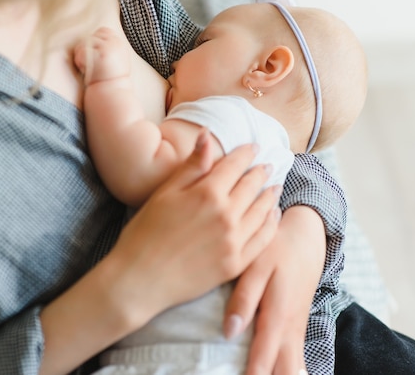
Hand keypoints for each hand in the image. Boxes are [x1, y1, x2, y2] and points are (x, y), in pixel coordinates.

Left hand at [74, 26, 130, 84]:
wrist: (113, 95)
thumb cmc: (109, 80)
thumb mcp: (114, 60)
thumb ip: (108, 47)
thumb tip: (92, 37)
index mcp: (119, 44)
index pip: (102, 31)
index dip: (94, 42)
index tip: (95, 57)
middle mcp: (115, 43)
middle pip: (91, 37)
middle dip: (86, 50)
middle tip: (90, 65)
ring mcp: (109, 48)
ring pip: (84, 43)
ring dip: (81, 56)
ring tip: (88, 69)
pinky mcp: (101, 55)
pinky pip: (82, 52)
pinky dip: (79, 62)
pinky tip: (85, 70)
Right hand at [107, 129, 281, 323]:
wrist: (140, 279)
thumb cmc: (145, 233)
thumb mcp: (165, 193)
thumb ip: (191, 165)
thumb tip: (207, 135)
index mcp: (207, 193)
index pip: (235, 166)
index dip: (245, 153)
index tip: (252, 148)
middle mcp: (226, 215)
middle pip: (252, 186)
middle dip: (260, 172)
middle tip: (267, 165)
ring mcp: (233, 241)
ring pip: (262, 211)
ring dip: (270, 195)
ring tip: (274, 186)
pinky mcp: (236, 263)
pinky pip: (263, 239)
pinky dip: (271, 223)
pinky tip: (273, 215)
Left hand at [224, 206, 325, 374]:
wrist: (307, 237)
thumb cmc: (277, 250)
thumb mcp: (257, 267)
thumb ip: (243, 299)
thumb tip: (229, 333)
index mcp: (278, 317)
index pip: (263, 360)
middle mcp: (290, 331)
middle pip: (286, 373)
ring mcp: (296, 331)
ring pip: (294, 370)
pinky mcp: (296, 328)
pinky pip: (295, 361)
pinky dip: (286, 372)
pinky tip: (275, 374)